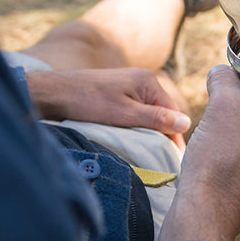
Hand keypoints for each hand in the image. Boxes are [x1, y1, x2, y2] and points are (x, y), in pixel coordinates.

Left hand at [24, 68, 190, 150]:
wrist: (53, 93)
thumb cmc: (87, 102)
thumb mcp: (124, 114)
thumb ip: (156, 118)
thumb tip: (186, 123)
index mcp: (149, 81)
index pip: (173, 112)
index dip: (176, 136)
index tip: (176, 159)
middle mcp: (143, 80)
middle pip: (163, 112)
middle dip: (164, 134)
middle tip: (165, 160)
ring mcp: (130, 85)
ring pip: (149, 113)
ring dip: (150, 131)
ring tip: (151, 153)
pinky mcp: (118, 93)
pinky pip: (136, 111)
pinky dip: (138, 125)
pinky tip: (135, 139)